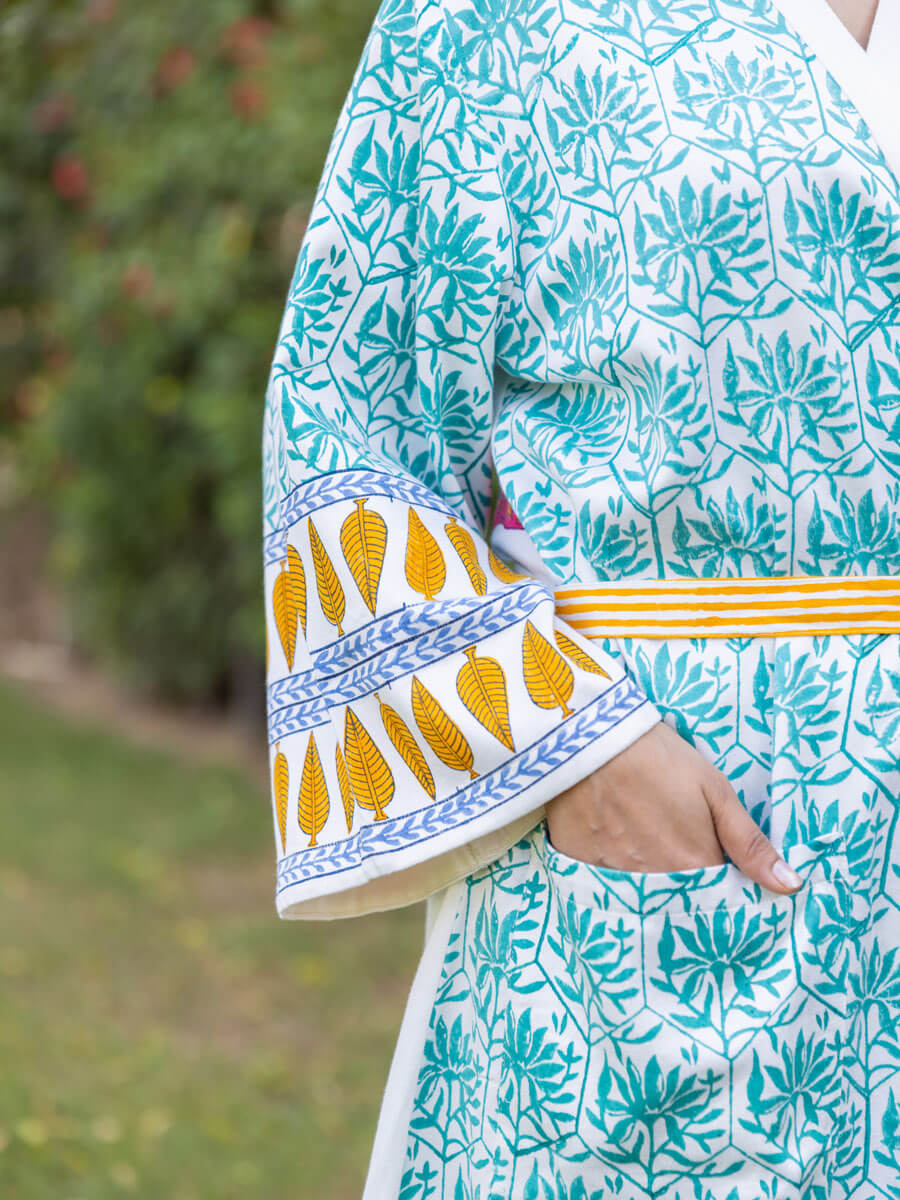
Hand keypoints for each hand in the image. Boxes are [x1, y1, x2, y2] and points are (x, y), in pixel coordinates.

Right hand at [545, 720, 802, 893]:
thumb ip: (749, 843)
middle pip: (677, 901)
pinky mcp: (580, 862)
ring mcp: (613, 874)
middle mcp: (654, 879)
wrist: (593, 735)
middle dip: (684, 890)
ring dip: (648, 880)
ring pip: (639, 893)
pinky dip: (610, 868)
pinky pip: (601, 881)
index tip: (719, 870)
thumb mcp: (714, 790)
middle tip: (676, 851)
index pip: (717, 898)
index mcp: (693, 865)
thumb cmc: (661, 757)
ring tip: (645, 845)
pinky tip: (612, 841)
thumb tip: (790, 886)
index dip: (720, 885)